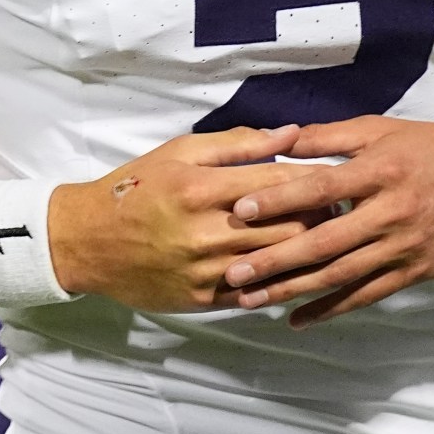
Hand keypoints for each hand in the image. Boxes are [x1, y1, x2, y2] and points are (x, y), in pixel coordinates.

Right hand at [47, 126, 324, 313]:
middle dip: (323, 217)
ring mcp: (205, 270)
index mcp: (203, 188)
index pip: (280, 184)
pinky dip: (281, 283)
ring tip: (332, 239)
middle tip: (346, 209)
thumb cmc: (136, 188)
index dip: (317, 181)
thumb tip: (291, 134)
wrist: (86, 242)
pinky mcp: (201, 299)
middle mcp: (207, 231)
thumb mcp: (180, 152)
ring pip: (278, 263)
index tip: (340, 178)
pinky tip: (298, 272)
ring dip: (310, 252)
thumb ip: (238, 144)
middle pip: (288, 226)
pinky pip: (254, 294)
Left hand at [221, 116, 433, 327]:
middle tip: (234, 272)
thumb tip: (281, 138)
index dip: (280, 200)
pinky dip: (331, 309)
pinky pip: (366, 295)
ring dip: (293, 290)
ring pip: (340, 274)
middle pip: (324, 241)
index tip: (242, 210)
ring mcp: (402, 247)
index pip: (321, 189)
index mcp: (379, 171)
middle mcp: (389, 212)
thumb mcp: (383, 130)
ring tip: (251, 299)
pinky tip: (298, 318)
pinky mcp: (413, 272)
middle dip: (276, 259)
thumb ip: (331, 137)